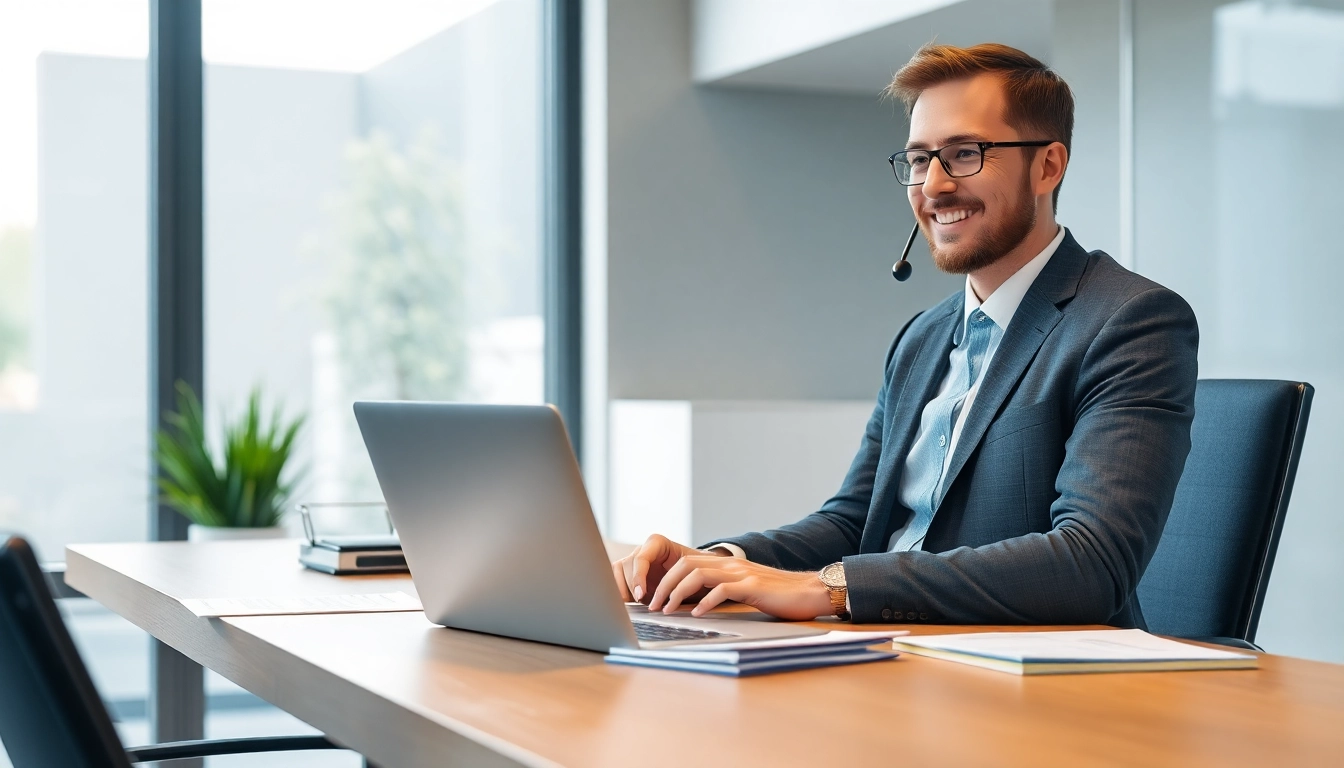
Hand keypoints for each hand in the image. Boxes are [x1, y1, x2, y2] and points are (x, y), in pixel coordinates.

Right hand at [611, 534, 721, 603]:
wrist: (695, 578)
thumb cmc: (695, 572)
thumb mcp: (693, 571)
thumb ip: (683, 576)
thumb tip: (674, 592)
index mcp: (657, 543)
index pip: (641, 557)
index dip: (638, 576)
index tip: (641, 594)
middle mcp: (643, 550)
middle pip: (627, 565)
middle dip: (632, 586)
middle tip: (641, 602)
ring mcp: (634, 561)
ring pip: (617, 572)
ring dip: (622, 589)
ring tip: (634, 604)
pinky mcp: (628, 573)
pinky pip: (614, 579)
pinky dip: (619, 592)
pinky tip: (627, 604)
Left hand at [647, 556, 832, 621]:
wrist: (810, 591)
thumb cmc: (779, 596)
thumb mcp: (746, 590)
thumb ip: (725, 590)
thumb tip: (698, 604)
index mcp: (727, 565)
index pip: (686, 563)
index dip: (666, 579)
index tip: (656, 599)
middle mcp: (731, 565)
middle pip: (686, 566)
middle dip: (665, 586)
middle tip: (654, 606)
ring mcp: (741, 574)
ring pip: (698, 575)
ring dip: (678, 593)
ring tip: (668, 610)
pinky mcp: (753, 587)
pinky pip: (722, 589)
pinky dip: (705, 602)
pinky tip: (696, 614)